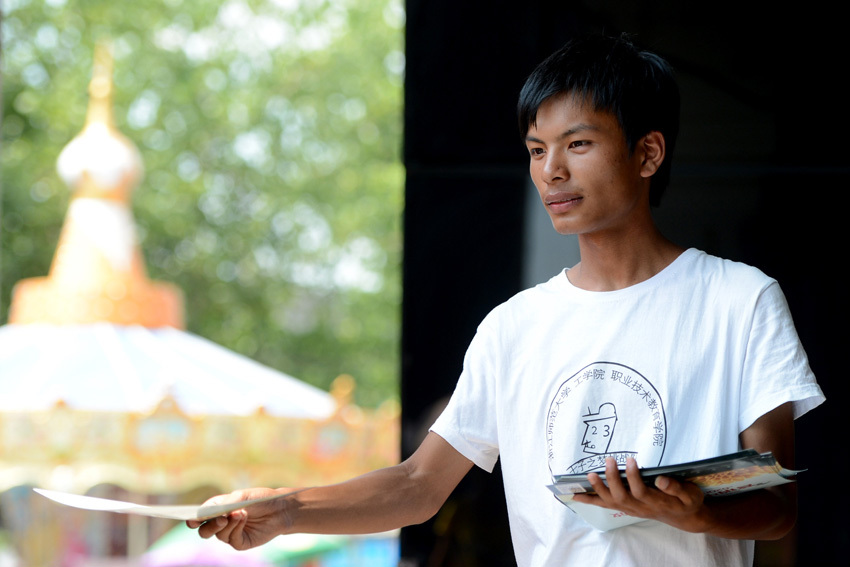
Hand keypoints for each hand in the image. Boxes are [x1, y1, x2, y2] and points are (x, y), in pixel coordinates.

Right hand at [186, 487, 292, 549]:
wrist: (280, 508)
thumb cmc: (260, 499)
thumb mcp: (241, 497)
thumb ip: (224, 504)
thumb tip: (206, 513)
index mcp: (217, 509)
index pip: (199, 516)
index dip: (192, 518)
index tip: (191, 518)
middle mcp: (221, 523)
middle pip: (204, 531)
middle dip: (209, 525)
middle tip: (221, 518)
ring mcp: (230, 534)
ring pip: (218, 535)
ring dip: (228, 523)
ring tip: (240, 513)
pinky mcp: (240, 543)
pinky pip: (232, 539)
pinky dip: (236, 528)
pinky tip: (244, 518)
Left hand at [572, 457, 707, 532]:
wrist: (684, 517)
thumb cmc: (686, 502)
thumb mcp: (690, 494)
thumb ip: (676, 487)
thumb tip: (661, 479)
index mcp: (657, 502)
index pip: (641, 491)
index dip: (634, 477)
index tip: (630, 460)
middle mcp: (641, 508)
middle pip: (622, 496)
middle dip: (613, 479)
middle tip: (609, 460)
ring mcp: (632, 509)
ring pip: (611, 502)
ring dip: (599, 489)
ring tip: (589, 475)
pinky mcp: (626, 508)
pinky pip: (606, 505)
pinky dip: (590, 500)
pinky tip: (576, 494)